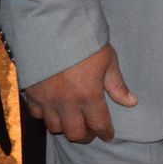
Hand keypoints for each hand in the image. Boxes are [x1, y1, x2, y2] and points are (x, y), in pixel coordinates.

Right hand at [22, 43, 136, 142]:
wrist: (53, 27)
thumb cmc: (85, 41)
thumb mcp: (108, 60)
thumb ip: (117, 85)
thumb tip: (131, 102)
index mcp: (88, 95)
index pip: (98, 124)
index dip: (105, 132)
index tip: (108, 135)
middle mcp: (66, 103)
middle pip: (74, 133)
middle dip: (85, 136)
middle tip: (90, 132)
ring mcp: (47, 100)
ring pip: (54, 127)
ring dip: (65, 127)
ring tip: (73, 122)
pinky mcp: (31, 93)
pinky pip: (37, 114)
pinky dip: (45, 116)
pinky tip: (52, 110)